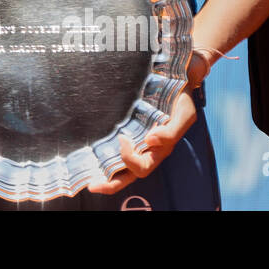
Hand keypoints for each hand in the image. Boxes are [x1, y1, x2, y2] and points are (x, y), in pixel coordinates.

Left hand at [86, 51, 205, 194]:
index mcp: (159, 151)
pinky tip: (88, 154)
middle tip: (91, 185)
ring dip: (102, 173)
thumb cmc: (180, 101)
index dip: (129, 159)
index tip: (122, 138)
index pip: (141, 167)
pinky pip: (113, 149)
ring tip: (85, 176)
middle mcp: (145, 151)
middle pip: (127, 175)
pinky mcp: (126, 131)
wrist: (176, 83)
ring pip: (119, 167)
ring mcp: (135, 143)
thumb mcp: (183, 115)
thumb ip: (170, 131)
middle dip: (109, 183)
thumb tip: (151, 140)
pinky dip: (102, 155)